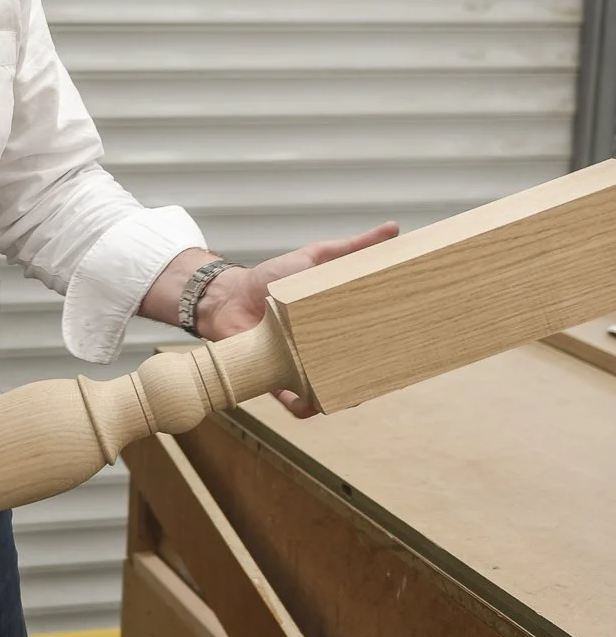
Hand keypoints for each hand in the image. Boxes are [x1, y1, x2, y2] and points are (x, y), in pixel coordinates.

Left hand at [197, 222, 398, 415]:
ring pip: (328, 392)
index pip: (368, 342)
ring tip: (355, 394)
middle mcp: (320, 351)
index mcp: (334, 326)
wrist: (228, 296)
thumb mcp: (316, 258)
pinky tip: (316, 405)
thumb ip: (352, 248)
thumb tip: (393, 229)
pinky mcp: (276, 379)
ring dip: (342, 396)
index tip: (408, 351)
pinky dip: (305, 407)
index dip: (387, 349)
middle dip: (370, 378)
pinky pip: (294, 402)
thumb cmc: (271, 278)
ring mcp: (300, 366)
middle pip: (353, 372)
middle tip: (385, 375)